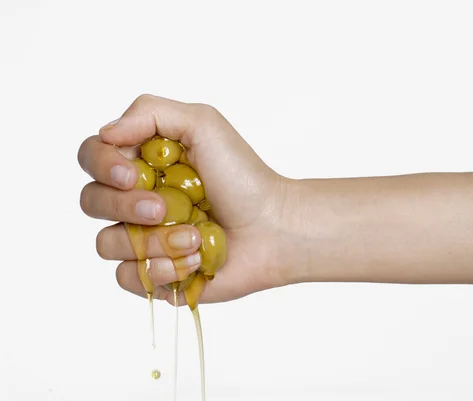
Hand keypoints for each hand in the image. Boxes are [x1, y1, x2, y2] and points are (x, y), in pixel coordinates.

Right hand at [78, 94, 294, 304]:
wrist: (273, 230)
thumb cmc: (243, 178)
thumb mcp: (203, 124)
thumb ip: (150, 112)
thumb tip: (105, 132)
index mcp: (142, 162)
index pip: (92, 156)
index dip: (102, 165)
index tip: (132, 174)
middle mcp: (136, 199)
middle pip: (91, 202)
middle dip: (126, 206)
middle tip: (164, 208)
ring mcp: (143, 238)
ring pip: (107, 243)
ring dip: (155, 241)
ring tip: (196, 236)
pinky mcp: (155, 273)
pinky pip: (129, 277)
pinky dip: (163, 269)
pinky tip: (195, 259)